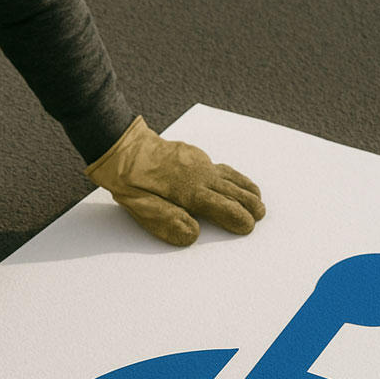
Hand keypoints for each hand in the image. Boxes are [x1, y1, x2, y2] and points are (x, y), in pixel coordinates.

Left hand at [85, 115, 265, 245]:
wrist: (119, 144)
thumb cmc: (127, 178)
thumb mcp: (139, 205)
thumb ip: (167, 220)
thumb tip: (193, 234)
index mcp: (187, 190)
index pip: (221, 206)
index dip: (237, 218)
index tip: (248, 227)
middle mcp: (198, 174)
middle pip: (232, 191)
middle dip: (249, 204)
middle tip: (259, 216)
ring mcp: (197, 162)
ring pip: (230, 177)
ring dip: (246, 190)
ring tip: (258, 201)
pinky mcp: (194, 155)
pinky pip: (221, 168)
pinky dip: (235, 177)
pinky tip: (239, 182)